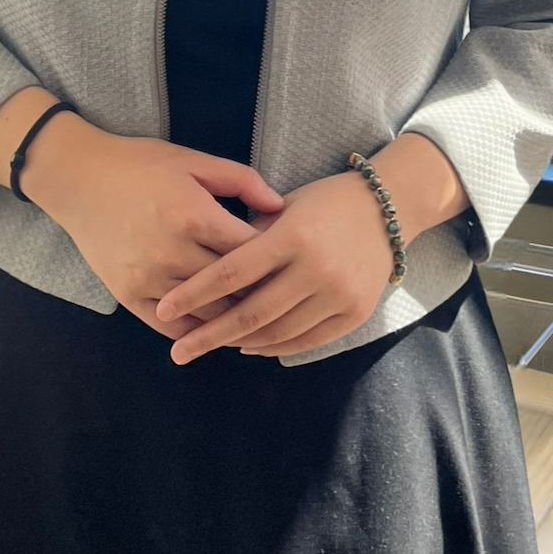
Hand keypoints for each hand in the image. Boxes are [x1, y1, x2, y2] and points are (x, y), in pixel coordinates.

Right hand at [20, 114, 284, 337]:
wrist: (78, 179)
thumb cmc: (140, 164)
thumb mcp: (193, 161)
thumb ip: (241, 181)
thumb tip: (280, 206)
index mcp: (195, 216)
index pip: (253, 251)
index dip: (278, 257)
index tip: (293, 260)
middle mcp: (173, 253)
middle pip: (235, 286)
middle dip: (263, 290)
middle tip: (284, 294)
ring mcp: (149, 279)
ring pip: (208, 312)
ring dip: (234, 316)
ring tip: (259, 315)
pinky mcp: (128, 296)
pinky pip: (173, 327)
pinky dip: (198, 330)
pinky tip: (217, 328)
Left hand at [154, 169, 395, 361]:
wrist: (388, 208)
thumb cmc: (326, 201)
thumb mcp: (285, 206)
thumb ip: (248, 235)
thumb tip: (208, 270)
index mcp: (292, 235)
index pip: (233, 271)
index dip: (195, 292)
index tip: (164, 308)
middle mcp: (316, 267)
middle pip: (251, 313)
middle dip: (209, 335)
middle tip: (178, 351)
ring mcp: (339, 294)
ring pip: (278, 333)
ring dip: (240, 343)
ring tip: (213, 345)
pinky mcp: (355, 313)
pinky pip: (307, 341)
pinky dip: (275, 348)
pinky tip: (251, 346)